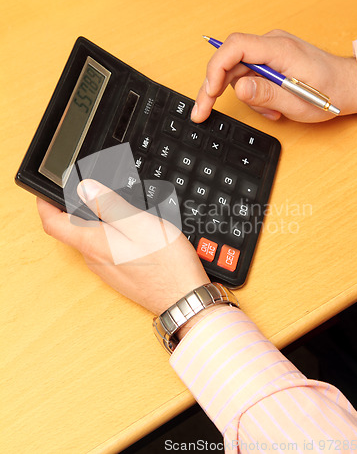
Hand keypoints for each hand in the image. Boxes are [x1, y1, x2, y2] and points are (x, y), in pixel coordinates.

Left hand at [37, 179, 208, 315]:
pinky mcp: (118, 272)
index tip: (46, 188)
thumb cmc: (167, 265)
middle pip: (72, 228)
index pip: (52, 223)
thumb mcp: (140, 225)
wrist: (183, 299)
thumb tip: (83, 187)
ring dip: (96, 219)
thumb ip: (110, 206)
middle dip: (76, 206)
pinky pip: (105, 248)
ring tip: (118, 205)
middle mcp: (94, 258)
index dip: (44, 202)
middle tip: (92, 187)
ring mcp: (105, 268)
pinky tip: (131, 228)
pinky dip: (110, 232)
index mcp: (94, 243)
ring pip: (90, 237)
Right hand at [191, 30, 356, 122]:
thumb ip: (266, 94)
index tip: (209, 92)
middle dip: (213, 88)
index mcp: (279, 49)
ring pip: (237, 72)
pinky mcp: (270, 61)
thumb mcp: (297, 101)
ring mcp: (270, 52)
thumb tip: (238, 89)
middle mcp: (271, 45)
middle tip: (202, 111)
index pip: (236, 47)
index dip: (215, 68)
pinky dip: (253, 95)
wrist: (347, 86)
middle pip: (229, 61)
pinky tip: (270, 106)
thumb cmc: (330, 92)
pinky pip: (249, 76)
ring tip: (268, 111)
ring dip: (244, 97)